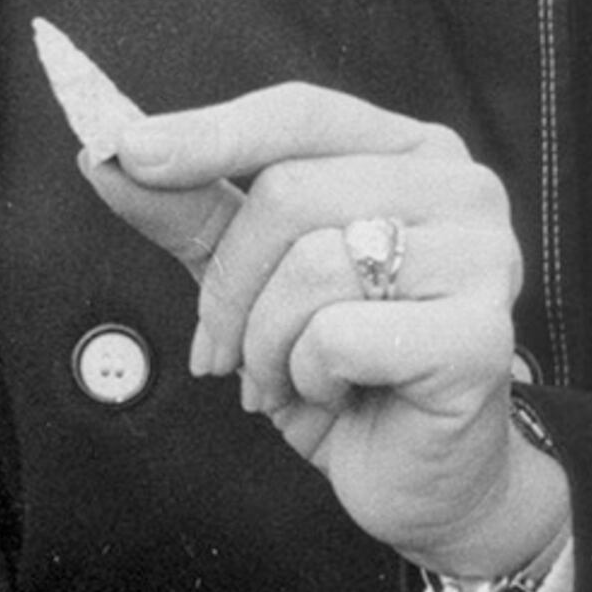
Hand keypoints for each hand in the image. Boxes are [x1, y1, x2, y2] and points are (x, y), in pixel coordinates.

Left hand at [87, 82, 566, 579]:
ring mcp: (483, 256)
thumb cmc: (345, 370)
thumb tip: (108, 155)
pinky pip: (339, 336)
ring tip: (285, 377)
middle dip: (229, 286)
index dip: (213, 132)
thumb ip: (194, 212)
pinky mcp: (480, 335)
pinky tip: (336, 397)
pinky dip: (309, 378)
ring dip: (265, 342)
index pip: (302, 112)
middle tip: (223, 351)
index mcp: (413, 152)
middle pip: (290, 192)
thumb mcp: (255, 281)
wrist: (426, 479)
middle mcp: (462, 187)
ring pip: (311, 265)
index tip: (128, 150)